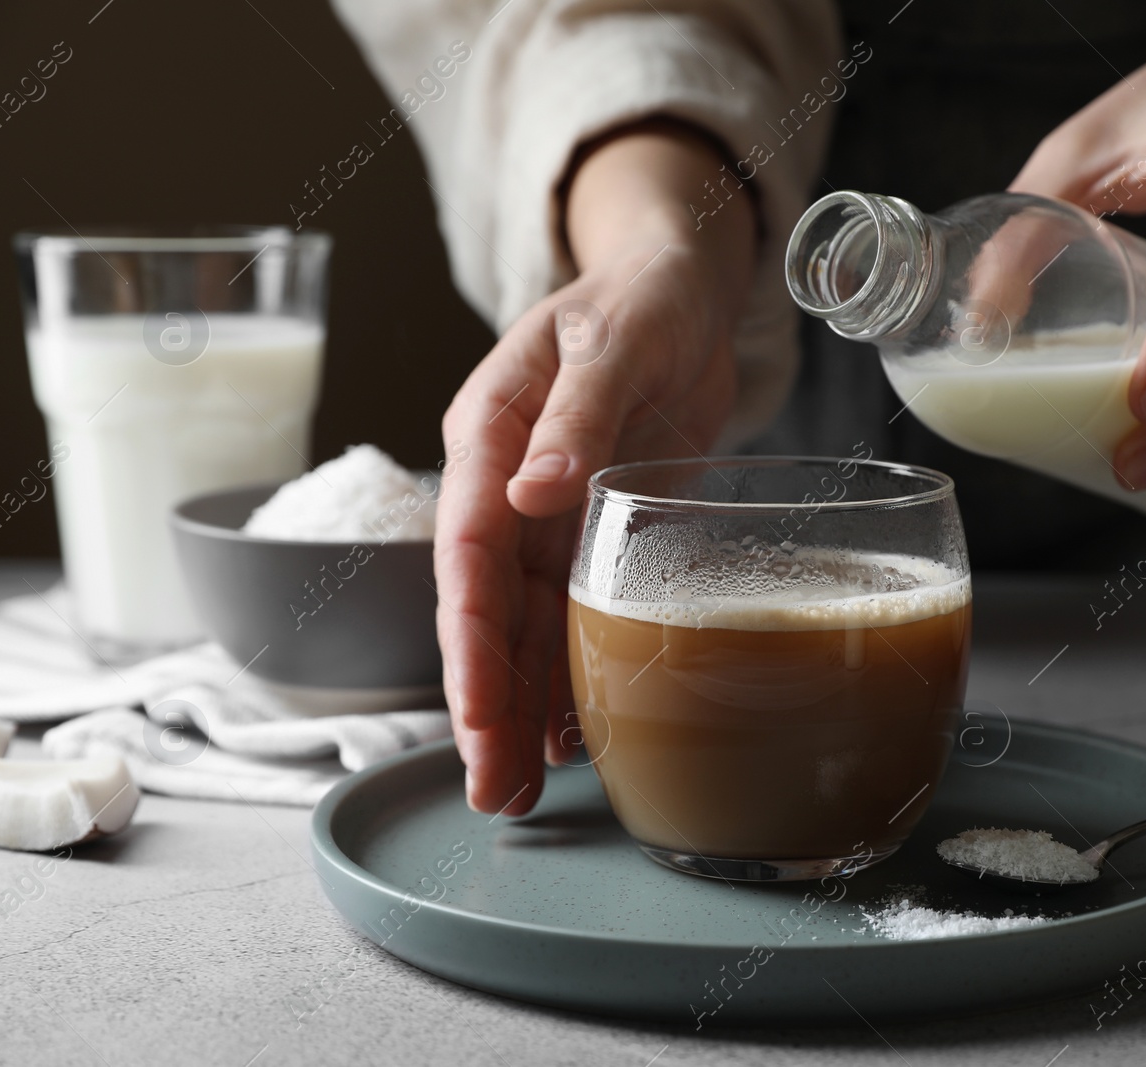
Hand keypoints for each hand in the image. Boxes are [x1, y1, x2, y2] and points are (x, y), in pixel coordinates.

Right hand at [435, 122, 755, 813]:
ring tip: (515, 791)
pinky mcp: (593, 532)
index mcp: (490, 436)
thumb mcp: (613, 340)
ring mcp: (549, 516)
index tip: (478, 712)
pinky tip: (570, 736)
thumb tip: (531, 493)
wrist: (678, 290)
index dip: (470, 638)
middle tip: (491, 791)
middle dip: (485, 701)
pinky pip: (572, 614)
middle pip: (486, 609)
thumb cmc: (641, 297)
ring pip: (524, 626)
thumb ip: (576, 415)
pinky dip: (569, 673)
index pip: (467, 551)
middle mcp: (508, 487)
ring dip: (519, 707)